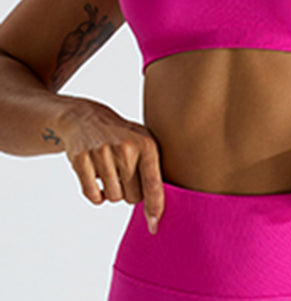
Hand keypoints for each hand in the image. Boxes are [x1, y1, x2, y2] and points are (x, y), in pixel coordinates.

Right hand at [57, 98, 163, 234]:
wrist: (85, 118)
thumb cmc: (122, 138)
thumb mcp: (143, 143)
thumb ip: (154, 173)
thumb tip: (156, 216)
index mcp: (146, 144)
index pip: (154, 183)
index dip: (155, 206)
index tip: (154, 225)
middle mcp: (125, 148)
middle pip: (134, 196)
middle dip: (131, 193)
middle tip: (125, 177)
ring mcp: (102, 153)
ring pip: (114, 197)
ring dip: (114, 193)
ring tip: (112, 174)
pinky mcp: (81, 159)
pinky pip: (94, 196)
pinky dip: (97, 195)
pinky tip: (97, 178)